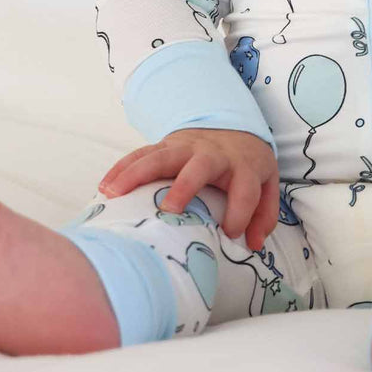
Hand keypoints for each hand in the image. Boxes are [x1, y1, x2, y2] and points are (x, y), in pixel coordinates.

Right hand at [98, 128, 278, 251]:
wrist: (233, 126)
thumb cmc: (246, 165)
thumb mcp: (266, 183)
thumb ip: (264, 215)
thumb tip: (253, 245)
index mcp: (243, 165)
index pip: (245, 188)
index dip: (240, 211)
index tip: (229, 233)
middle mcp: (214, 154)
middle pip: (201, 165)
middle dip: (186, 185)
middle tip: (169, 209)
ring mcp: (187, 147)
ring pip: (162, 155)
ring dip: (138, 173)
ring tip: (114, 194)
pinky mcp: (166, 145)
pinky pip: (142, 152)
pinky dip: (123, 168)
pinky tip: (105, 186)